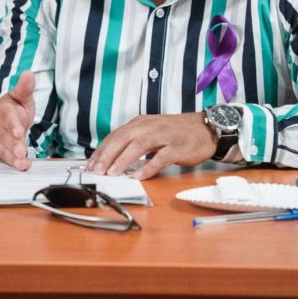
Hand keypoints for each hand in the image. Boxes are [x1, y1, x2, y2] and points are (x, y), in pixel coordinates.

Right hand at [0, 70, 34, 169]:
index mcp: (4, 111)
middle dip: (14, 145)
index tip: (19, 132)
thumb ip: (25, 88)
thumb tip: (29, 74)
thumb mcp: (19, 97)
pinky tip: (22, 167)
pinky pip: (4, 160)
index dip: (13, 126)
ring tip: (22, 163)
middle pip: (6, 138)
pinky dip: (12, 164)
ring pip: (4, 151)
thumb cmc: (11, 110)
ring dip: (13, 158)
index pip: (8, 118)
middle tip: (21, 152)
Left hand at [88, 111, 216, 180]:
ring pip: (139, 146)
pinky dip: (149, 167)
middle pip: (123, 138)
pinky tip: (140, 176)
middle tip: (96, 170)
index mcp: (141, 123)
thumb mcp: (152, 131)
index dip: (102, 150)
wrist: (206, 128)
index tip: (91, 164)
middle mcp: (150, 126)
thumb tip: (113, 158)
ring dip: (123, 160)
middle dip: (107, 154)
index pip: (116, 135)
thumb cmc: (177, 133)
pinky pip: (161, 157)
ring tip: (112, 173)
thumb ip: (134, 141)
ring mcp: (164, 136)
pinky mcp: (178, 147)